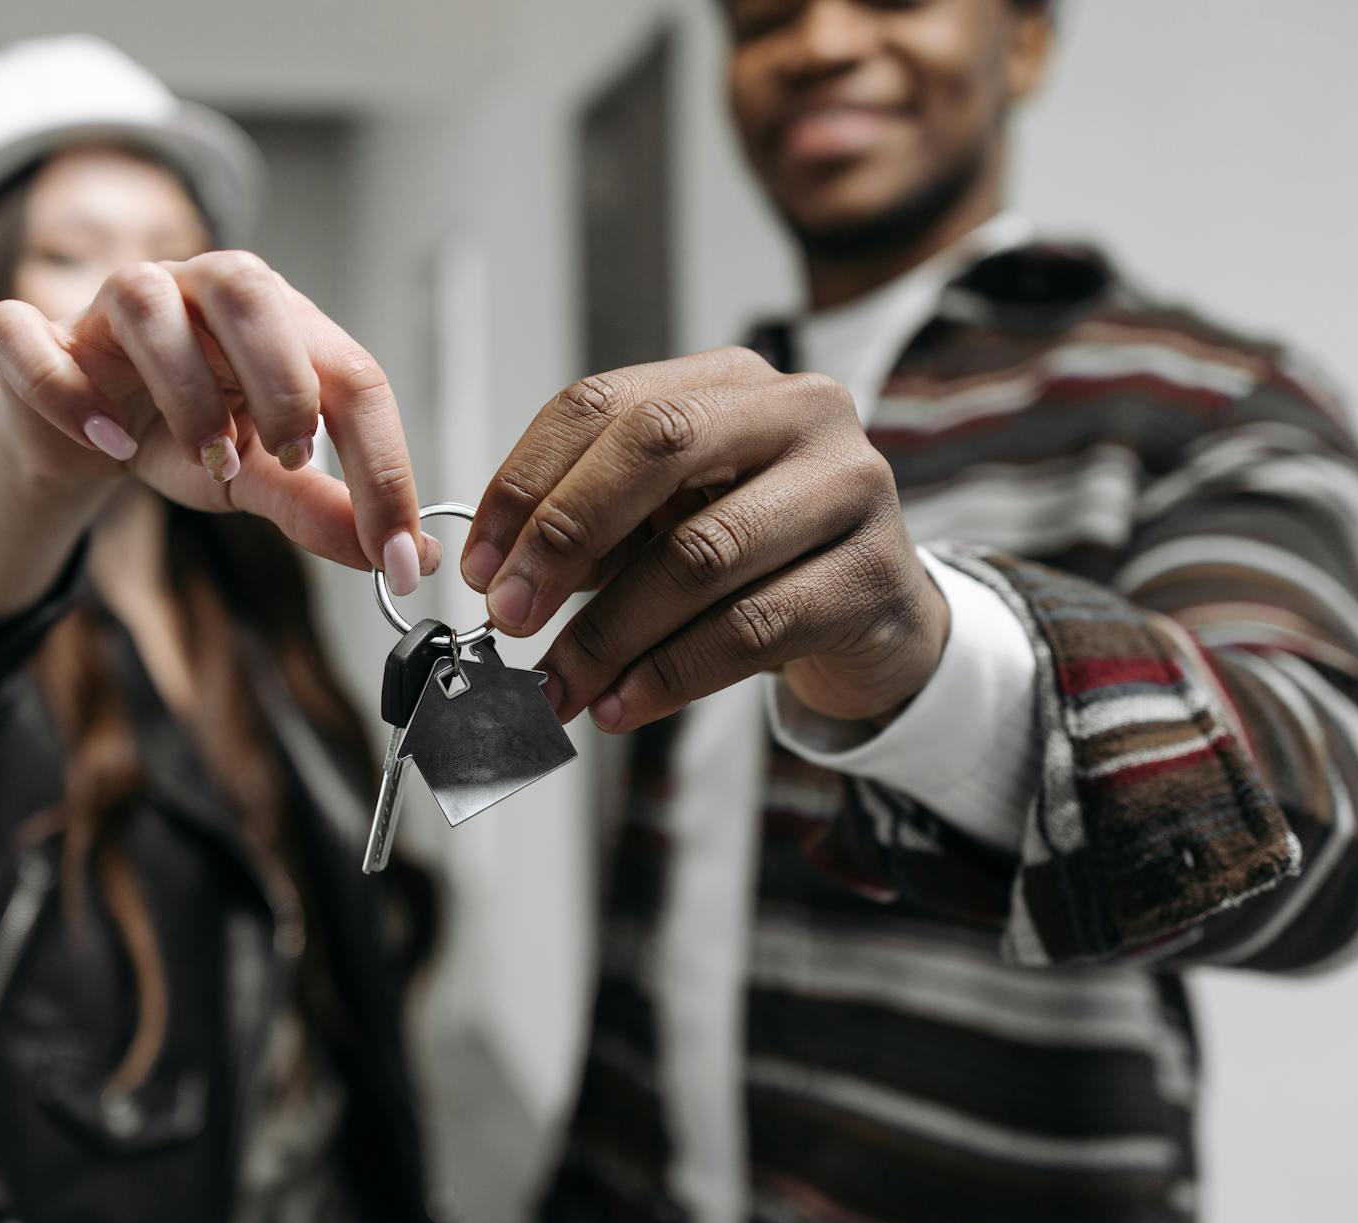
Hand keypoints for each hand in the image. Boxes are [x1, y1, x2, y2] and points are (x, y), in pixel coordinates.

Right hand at [0, 249, 427, 587]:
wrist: (84, 436)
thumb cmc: (186, 436)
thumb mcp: (260, 479)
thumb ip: (322, 509)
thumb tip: (410, 557)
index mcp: (274, 319)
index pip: (348, 371)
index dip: (382, 465)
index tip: (397, 555)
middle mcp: (197, 291)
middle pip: (248, 287)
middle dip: (283, 381)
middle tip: (292, 459)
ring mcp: (109, 303)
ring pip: (143, 299)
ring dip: (184, 390)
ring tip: (210, 459)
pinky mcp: (34, 339)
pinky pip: (27, 337)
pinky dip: (67, 392)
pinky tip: (109, 444)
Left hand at [462, 346, 949, 730]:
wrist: (879, 623)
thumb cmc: (759, 562)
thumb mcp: (668, 525)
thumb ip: (593, 533)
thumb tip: (500, 578)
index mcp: (729, 382)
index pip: (602, 403)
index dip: (526, 482)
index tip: (478, 564)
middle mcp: (798, 413)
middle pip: (657, 448)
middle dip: (564, 537)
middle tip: (509, 616)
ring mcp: (848, 488)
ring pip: (700, 553)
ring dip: (609, 633)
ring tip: (559, 685)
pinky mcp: (872, 575)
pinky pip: (749, 627)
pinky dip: (668, 676)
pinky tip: (620, 705)